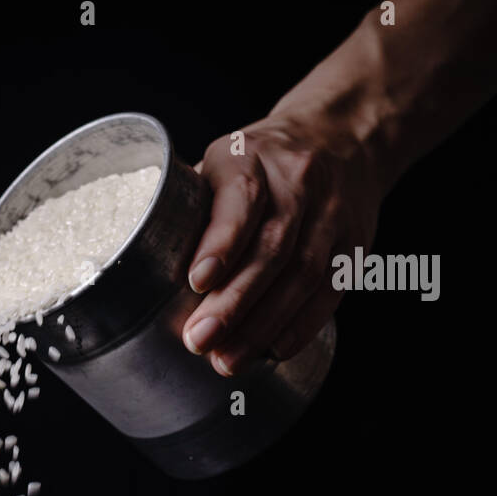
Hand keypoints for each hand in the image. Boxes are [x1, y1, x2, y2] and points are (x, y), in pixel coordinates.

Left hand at [181, 114, 381, 375]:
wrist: (343, 136)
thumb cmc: (260, 161)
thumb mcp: (219, 163)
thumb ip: (190, 209)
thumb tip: (142, 267)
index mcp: (251, 155)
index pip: (241, 198)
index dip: (221, 242)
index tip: (197, 282)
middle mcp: (298, 180)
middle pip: (272, 247)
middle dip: (234, 302)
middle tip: (199, 341)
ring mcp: (333, 212)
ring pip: (303, 275)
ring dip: (263, 325)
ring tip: (228, 359)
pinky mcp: (354, 243)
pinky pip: (331, 290)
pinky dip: (301, 325)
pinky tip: (273, 350)